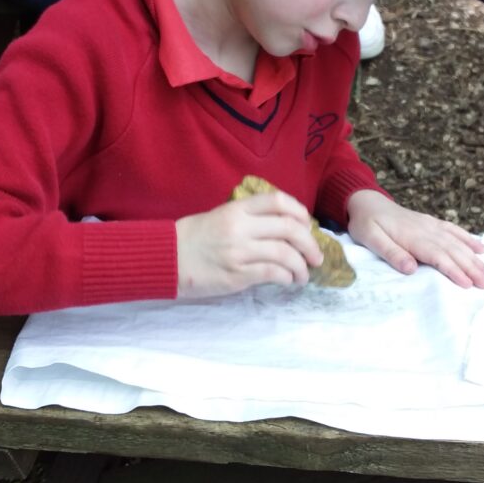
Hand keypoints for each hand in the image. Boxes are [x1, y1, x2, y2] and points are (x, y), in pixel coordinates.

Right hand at [176, 191, 323, 297]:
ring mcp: (239, 251)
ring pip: (285, 254)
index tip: (308, 225)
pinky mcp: (236, 275)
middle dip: (310, 244)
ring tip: (303, 275)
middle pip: (289, 229)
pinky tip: (287, 281)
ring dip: (301, 267)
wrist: (167, 258)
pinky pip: (272, 273)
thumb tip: (285, 230)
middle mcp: (240, 227)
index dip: (300, 212)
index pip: (278, 201)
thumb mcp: (221, 216)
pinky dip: (286, 277)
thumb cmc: (195, 238)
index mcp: (237, 209)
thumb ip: (250, 219)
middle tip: (316, 257)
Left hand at [347, 190, 483, 288]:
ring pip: (457, 242)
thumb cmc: (366, 223)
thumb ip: (391, 253)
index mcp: (412, 236)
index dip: (453, 270)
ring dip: (474, 258)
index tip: (467, 284)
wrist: (366, 201)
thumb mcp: (370, 239)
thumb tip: (411, 269)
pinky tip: (482, 249)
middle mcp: (426, 229)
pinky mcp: (431, 222)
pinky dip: (469, 239)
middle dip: (471, 267)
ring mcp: (431, 225)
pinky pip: (454, 230)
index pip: (437, 255)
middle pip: (453, 250)